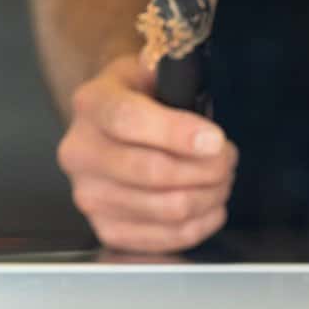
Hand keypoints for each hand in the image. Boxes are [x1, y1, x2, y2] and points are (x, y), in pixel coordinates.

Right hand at [58, 54, 237, 252]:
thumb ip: (169, 73)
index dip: (178, 134)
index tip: (216, 140)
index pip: (128, 121)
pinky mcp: (107, 229)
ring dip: (209, 196)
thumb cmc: (140, 98)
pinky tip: (210, 206)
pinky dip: (200, 225)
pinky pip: (165, 238)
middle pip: (153, 172)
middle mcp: (79, 152)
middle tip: (229, 159)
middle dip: (207, 168)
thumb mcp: (150, 70)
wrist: (111, 127)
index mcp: (91, 104)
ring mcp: (89, 196)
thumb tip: (183, 84)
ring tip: (222, 179)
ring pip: (166, 208)